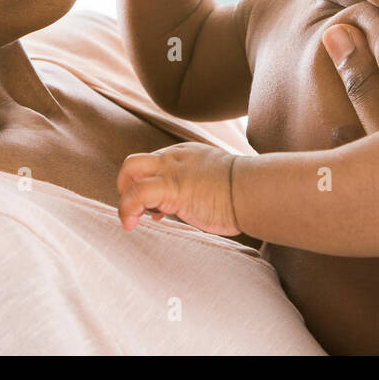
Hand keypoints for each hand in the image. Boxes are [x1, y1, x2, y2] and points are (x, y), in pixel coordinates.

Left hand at [115, 142, 239, 234]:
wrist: (254, 190)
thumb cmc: (245, 191)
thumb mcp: (219, 179)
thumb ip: (203, 184)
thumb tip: (200, 202)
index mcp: (186, 155)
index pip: (153, 164)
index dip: (148, 186)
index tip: (157, 211)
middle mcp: (174, 158)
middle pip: (134, 163)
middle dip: (127, 186)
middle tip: (137, 211)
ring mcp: (171, 171)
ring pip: (130, 171)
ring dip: (124, 198)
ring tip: (131, 220)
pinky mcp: (171, 188)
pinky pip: (136, 194)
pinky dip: (127, 210)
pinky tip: (132, 225)